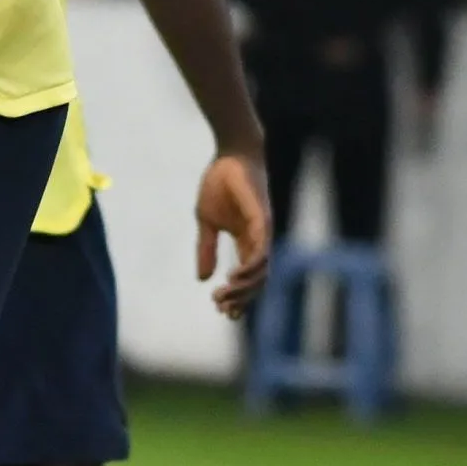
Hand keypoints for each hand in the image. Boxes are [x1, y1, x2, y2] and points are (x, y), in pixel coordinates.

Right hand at [196, 151, 270, 317]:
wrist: (230, 154)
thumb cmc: (220, 183)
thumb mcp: (206, 221)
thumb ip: (206, 249)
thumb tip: (203, 279)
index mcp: (246, 241)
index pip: (246, 276)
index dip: (237, 296)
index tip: (221, 311)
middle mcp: (258, 241)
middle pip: (255, 281)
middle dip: (240, 299)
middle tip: (221, 308)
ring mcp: (263, 233)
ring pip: (260, 272)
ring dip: (243, 288)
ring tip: (224, 297)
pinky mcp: (263, 222)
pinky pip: (261, 252)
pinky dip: (250, 268)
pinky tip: (233, 277)